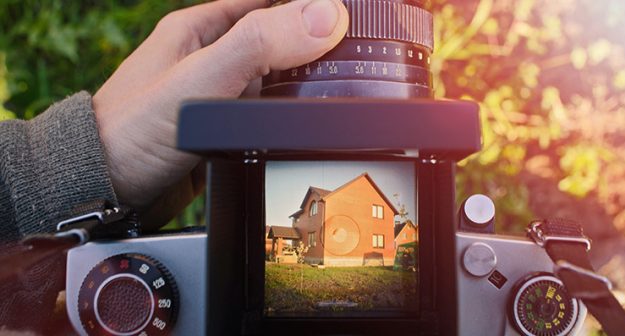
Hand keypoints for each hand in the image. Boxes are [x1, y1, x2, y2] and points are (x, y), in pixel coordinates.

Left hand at [92, 0, 348, 227]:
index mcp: (200, 29)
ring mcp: (213, 94)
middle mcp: (208, 58)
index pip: (265, 2)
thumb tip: (324, 17)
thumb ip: (260, 45)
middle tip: (350, 59)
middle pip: (273, 40)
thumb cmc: (132, 130)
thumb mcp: (203, 78)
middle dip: (310, 46)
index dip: (305, 7)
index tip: (343, 18)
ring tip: (337, 89)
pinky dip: (284, 115)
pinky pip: (261, 113)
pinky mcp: (217, 130)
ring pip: (270, 79)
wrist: (101, 189)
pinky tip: (301, 123)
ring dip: (299, 83)